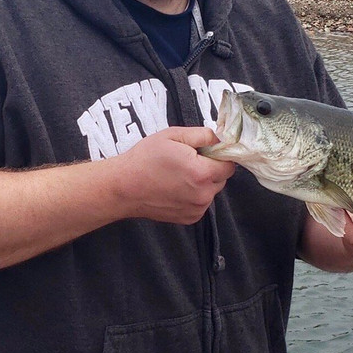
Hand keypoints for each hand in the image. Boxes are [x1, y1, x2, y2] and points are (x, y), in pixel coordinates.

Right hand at [114, 126, 236, 224]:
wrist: (124, 188)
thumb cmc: (144, 160)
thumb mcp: (172, 136)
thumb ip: (202, 135)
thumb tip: (220, 138)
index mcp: (201, 172)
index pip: (229, 164)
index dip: (219, 155)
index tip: (206, 151)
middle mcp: (203, 194)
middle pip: (222, 178)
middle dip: (210, 168)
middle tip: (188, 161)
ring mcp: (196, 208)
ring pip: (211, 191)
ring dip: (202, 183)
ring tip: (178, 175)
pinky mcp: (189, 218)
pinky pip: (201, 203)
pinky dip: (194, 196)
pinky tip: (175, 188)